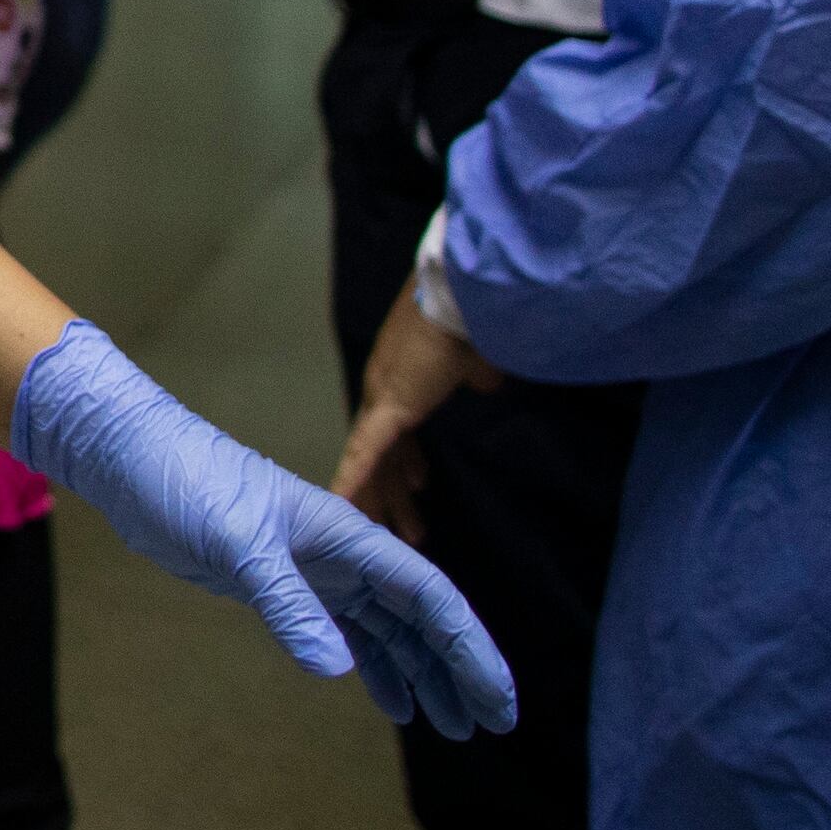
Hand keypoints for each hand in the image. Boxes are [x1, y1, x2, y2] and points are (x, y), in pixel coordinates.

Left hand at [7, 319, 515, 735]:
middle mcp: (345, 554)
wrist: (134, 458)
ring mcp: (317, 571)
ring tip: (450, 727)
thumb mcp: (236, 543)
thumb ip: (286, 603)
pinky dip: (373, 667)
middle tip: (490, 726)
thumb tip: (335, 669)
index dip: (470, 648)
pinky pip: (347, 632)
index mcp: (349, 537)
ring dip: (422, 674)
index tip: (497, 699)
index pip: (431, 597)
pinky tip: (391, 702)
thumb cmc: (186, 480)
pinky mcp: (285, 585)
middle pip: (422, 618)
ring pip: (389, 630)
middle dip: (459, 669)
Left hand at [332, 292, 502, 540]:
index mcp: (404, 380)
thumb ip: (478, 374)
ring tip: (390, 534)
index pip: (397, 431)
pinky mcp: (390, 403)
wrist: (461, 295)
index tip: (415, 486)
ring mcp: (381, 396)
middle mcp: (383, 389)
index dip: (405, 461)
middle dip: (390, 493)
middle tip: (395, 527)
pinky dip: (354, 480)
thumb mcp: (479, 357)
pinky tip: (343, 506)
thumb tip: (487, 382)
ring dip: (383, 499)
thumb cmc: (473, 319)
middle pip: (380, 453)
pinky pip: (366, 451)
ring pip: (373, 461)